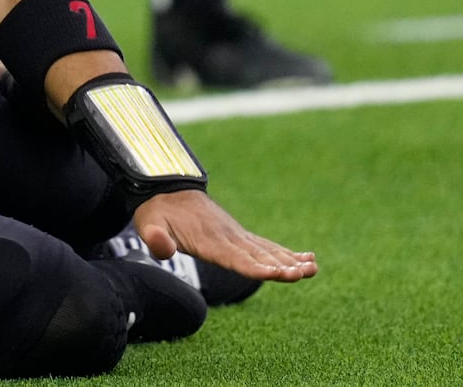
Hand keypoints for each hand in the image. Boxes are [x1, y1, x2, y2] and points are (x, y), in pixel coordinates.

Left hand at [133, 188, 316, 282]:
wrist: (166, 189)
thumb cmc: (157, 211)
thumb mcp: (148, 223)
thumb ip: (155, 238)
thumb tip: (162, 249)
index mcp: (209, 240)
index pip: (236, 258)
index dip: (257, 268)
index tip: (279, 274)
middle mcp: (229, 238)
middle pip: (259, 256)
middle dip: (282, 267)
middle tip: (305, 274)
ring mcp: (237, 235)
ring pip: (268, 251)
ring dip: (290, 261)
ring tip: (314, 269)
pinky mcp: (240, 235)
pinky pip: (266, 246)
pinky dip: (287, 253)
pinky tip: (308, 259)